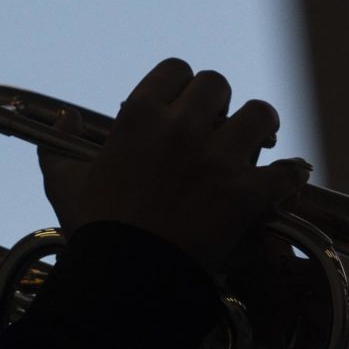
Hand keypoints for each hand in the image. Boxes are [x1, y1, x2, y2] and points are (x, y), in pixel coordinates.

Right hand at [38, 58, 310, 277]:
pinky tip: (287, 180)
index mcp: (139, 116)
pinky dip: (289, 176)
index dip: (185, 86)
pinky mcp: (244, 194)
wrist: (124, 279)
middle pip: (219, 84)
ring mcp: (217, 159)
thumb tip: (64, 119)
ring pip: (260, 114)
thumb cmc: (95, 232)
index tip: (186, 106)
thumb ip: (58, 145)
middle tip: (222, 127)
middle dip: (222, 104)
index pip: (177, 69)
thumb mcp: (64, 183)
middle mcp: (181, 127)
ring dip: (261, 127)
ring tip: (259, 143)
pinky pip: (285, 171)